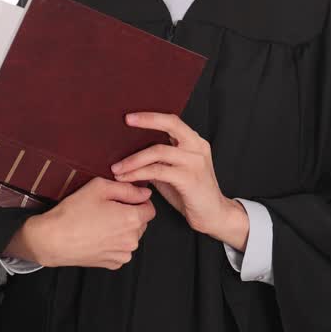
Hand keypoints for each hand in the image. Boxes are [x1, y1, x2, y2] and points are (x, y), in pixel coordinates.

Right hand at [11, 176, 155, 270]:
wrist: (53, 240)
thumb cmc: (73, 212)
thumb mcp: (99, 187)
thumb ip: (127, 188)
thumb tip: (145, 192)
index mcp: (132, 219)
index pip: (150, 208)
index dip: (139, 201)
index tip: (125, 199)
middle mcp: (132, 239)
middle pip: (141, 223)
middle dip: (129, 214)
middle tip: (107, 209)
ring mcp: (123, 254)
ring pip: (131, 237)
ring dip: (122, 229)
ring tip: (99, 223)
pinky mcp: (112, 264)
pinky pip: (120, 250)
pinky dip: (113, 243)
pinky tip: (97, 236)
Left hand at [112, 112, 243, 244]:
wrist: (214, 215)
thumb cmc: (190, 193)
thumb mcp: (173, 171)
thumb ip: (159, 160)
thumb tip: (130, 151)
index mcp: (194, 142)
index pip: (172, 121)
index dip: (151, 116)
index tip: (130, 116)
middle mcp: (197, 147)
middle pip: (171, 124)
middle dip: (146, 120)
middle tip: (126, 121)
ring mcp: (195, 162)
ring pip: (158, 151)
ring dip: (133, 159)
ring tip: (116, 168)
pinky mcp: (189, 178)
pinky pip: (158, 171)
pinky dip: (138, 173)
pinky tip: (126, 178)